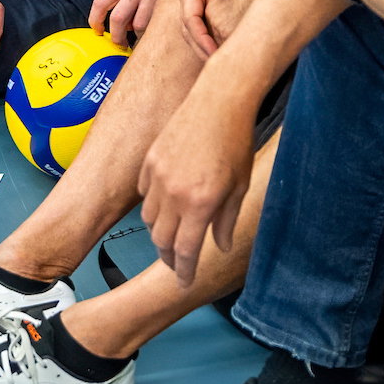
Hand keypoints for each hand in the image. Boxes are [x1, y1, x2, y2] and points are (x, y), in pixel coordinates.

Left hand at [87, 0, 170, 43]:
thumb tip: (121, 21)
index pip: (100, 3)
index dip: (94, 20)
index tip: (97, 31)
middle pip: (117, 19)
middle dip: (117, 37)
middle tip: (120, 43)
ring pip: (136, 25)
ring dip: (137, 36)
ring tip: (140, 38)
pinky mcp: (163, 1)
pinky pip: (153, 23)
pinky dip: (151, 31)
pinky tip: (153, 29)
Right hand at [139, 88, 255, 284]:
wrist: (218, 99)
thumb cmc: (236, 141)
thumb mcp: (239, 186)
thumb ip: (226, 220)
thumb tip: (220, 245)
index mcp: (200, 203)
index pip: (185, 250)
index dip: (184, 272)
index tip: (185, 283)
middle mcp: (174, 193)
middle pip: (162, 240)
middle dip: (169, 258)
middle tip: (177, 266)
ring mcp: (158, 176)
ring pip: (149, 219)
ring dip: (159, 233)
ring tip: (170, 238)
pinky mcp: (150, 161)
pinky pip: (144, 194)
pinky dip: (152, 207)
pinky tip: (164, 207)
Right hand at [171, 0, 257, 56]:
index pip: (189, 16)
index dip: (200, 37)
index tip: (214, 52)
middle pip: (186, 26)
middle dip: (199, 47)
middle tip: (217, 63)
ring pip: (189, 27)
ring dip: (200, 46)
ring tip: (217, 60)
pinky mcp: (202, 0)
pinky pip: (197, 23)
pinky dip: (204, 38)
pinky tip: (219, 47)